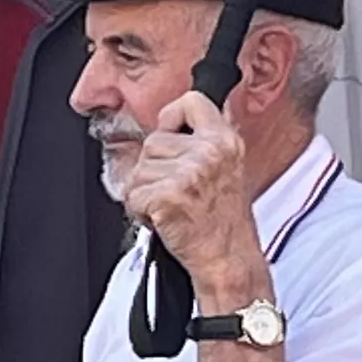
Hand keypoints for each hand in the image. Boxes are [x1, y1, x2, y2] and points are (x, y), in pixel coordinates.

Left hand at [121, 90, 267, 278]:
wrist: (228, 260)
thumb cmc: (224, 221)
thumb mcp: (227, 168)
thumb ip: (204, 141)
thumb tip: (174, 121)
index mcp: (225, 141)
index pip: (191, 102)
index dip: (172, 117)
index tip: (172, 133)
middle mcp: (209, 153)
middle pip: (153, 141)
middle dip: (156, 168)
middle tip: (179, 191)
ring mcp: (188, 174)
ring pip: (139, 169)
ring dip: (147, 191)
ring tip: (174, 206)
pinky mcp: (167, 196)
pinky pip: (133, 194)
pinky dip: (141, 210)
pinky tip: (165, 218)